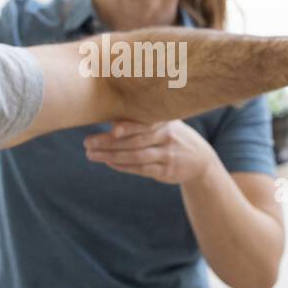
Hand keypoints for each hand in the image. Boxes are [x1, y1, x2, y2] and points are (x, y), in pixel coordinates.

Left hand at [82, 120, 214, 184]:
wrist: (200, 159)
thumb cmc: (172, 136)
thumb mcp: (164, 123)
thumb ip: (141, 119)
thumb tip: (110, 116)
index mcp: (164, 120)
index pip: (144, 123)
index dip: (129, 126)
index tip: (112, 129)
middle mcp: (167, 136)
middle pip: (134, 141)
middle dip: (109, 142)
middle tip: (87, 143)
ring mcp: (167, 154)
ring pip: (136, 156)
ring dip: (111, 156)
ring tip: (91, 155)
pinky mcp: (166, 170)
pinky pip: (141, 169)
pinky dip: (124, 166)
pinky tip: (109, 163)